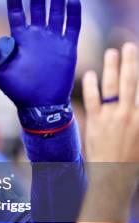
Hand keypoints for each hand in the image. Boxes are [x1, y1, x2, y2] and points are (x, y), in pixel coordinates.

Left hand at [0, 0, 80, 107]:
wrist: (39, 104)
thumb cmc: (16, 88)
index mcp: (19, 37)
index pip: (16, 10)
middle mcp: (36, 35)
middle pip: (37, 6)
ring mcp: (52, 40)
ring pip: (56, 12)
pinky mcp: (67, 47)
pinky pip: (72, 27)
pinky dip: (73, 14)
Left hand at [83, 43, 138, 162]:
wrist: (115, 176)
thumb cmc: (133, 160)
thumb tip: (134, 104)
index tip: (136, 57)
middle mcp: (131, 114)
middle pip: (131, 81)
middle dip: (131, 62)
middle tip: (128, 46)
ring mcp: (112, 117)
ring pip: (112, 86)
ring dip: (111, 67)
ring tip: (111, 52)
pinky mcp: (96, 122)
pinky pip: (92, 99)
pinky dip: (91, 85)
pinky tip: (89, 74)